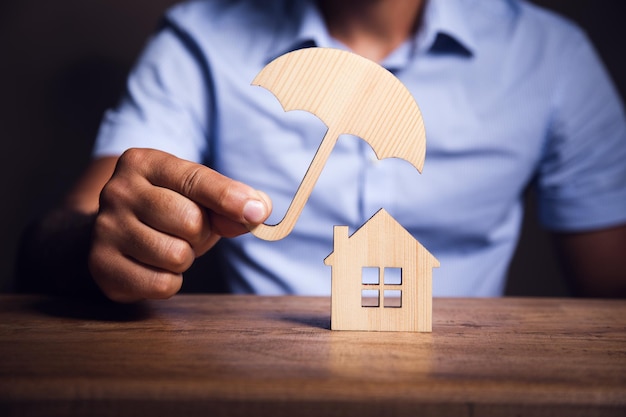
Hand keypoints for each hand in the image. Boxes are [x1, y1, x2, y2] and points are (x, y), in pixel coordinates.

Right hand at [88, 148, 270, 301]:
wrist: (115, 233)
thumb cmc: (167, 210)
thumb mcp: (199, 197)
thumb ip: (231, 202)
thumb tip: (258, 211)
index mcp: (144, 162)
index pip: (195, 180)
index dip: (229, 197)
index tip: (256, 211)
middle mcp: (119, 190)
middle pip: (190, 221)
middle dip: (201, 233)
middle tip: (185, 231)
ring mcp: (105, 228)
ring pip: (177, 256)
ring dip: (185, 258)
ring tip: (167, 245)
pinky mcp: (102, 265)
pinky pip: (161, 284)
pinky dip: (169, 281)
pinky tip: (154, 266)